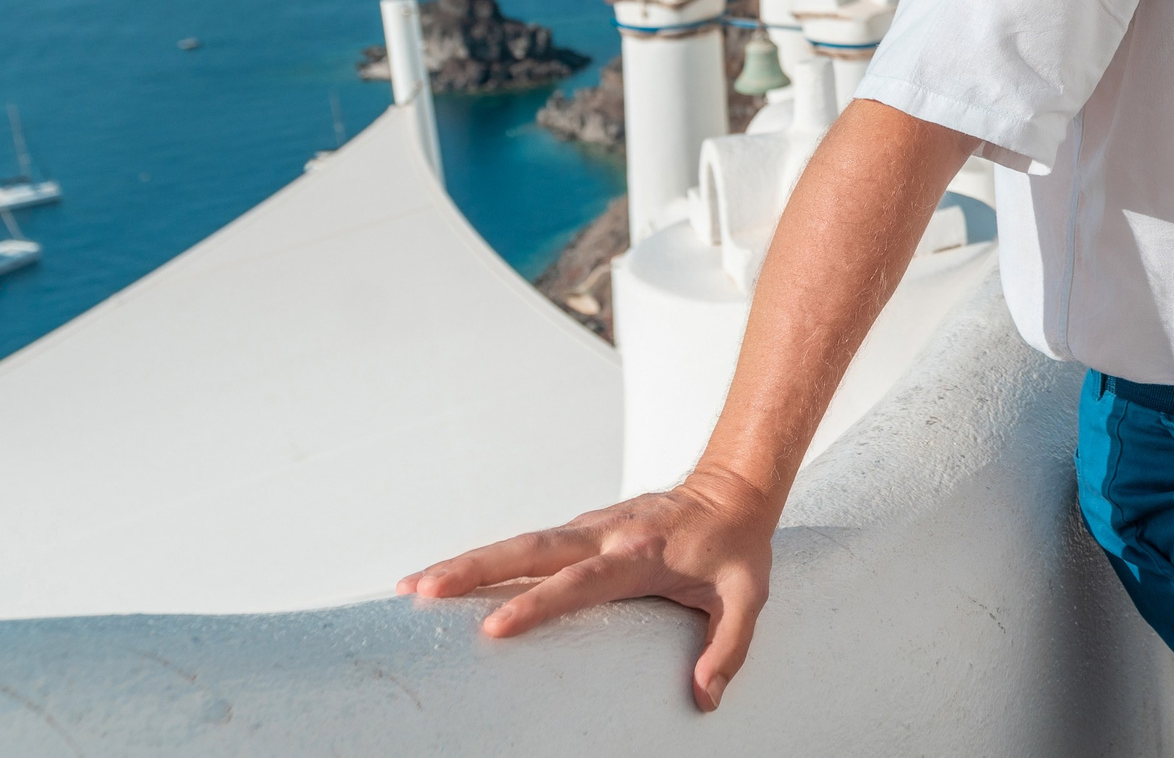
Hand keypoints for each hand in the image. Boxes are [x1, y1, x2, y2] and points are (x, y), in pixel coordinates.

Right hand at [397, 468, 779, 710]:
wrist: (735, 487)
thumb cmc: (739, 546)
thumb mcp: (749, 595)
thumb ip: (729, 646)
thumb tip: (704, 699)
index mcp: (641, 553)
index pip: (581, 581)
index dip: (538, 603)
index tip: (493, 627)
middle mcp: (606, 534)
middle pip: (531, 549)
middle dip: (474, 569)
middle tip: (420, 592)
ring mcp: (590, 527)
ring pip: (521, 542)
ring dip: (467, 562)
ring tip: (411, 587)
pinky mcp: (581, 529)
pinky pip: (530, 545)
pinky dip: (487, 559)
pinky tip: (449, 578)